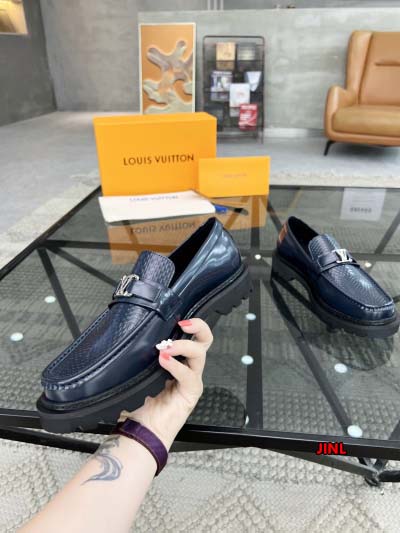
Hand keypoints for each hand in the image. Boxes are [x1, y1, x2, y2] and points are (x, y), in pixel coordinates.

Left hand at [118, 318, 212, 449]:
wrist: (141, 432)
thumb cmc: (138, 403)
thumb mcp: (138, 373)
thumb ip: (140, 356)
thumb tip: (132, 336)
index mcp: (178, 360)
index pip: (192, 336)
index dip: (189, 324)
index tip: (177, 318)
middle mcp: (188, 368)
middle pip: (205, 341)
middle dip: (199, 327)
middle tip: (183, 324)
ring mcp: (192, 380)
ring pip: (200, 354)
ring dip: (184, 346)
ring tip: (166, 347)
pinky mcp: (191, 394)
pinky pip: (189, 376)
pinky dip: (176, 366)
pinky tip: (164, 361)